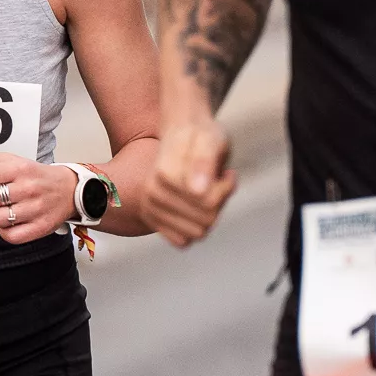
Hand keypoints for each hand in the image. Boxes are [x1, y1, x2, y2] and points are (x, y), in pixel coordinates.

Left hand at [0, 152, 74, 244]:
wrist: (69, 190)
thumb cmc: (35, 176)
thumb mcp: (12, 160)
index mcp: (19, 168)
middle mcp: (27, 188)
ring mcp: (35, 209)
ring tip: (5, 208)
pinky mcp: (39, 227)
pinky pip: (9, 236)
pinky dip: (6, 231)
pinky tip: (12, 221)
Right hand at [145, 114, 234, 247]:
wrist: (181, 134)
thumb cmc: (200, 137)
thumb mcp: (211, 140)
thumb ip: (204, 162)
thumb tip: (198, 191)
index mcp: (164, 175)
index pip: (210, 202)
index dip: (225, 187)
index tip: (225, 171)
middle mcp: (152, 193)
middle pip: (206, 221)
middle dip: (219, 202)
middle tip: (216, 181)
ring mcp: (150, 209)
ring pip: (198, 233)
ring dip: (209, 215)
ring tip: (207, 191)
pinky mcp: (152, 220)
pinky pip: (183, 241)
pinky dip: (195, 227)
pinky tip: (195, 206)